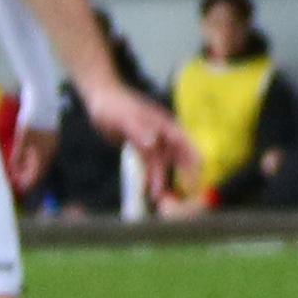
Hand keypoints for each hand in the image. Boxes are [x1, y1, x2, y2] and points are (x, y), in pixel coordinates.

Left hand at [85, 79, 202, 206]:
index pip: (184, 143)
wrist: (100, 99)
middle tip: (182, 195)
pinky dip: (149, 176)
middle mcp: (161, 133)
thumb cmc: (114, 104)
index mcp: (163, 124)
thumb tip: (154, 143)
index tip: (197, 177)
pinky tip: (145, 189)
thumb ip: (139, 129)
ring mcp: (152, 141)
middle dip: (182, 174)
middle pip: (178, 156)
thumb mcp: (124, 116)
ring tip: (157, 198)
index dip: (193, 160)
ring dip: (161, 179)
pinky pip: (148, 165)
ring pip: (162, 163)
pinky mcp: (141, 147)